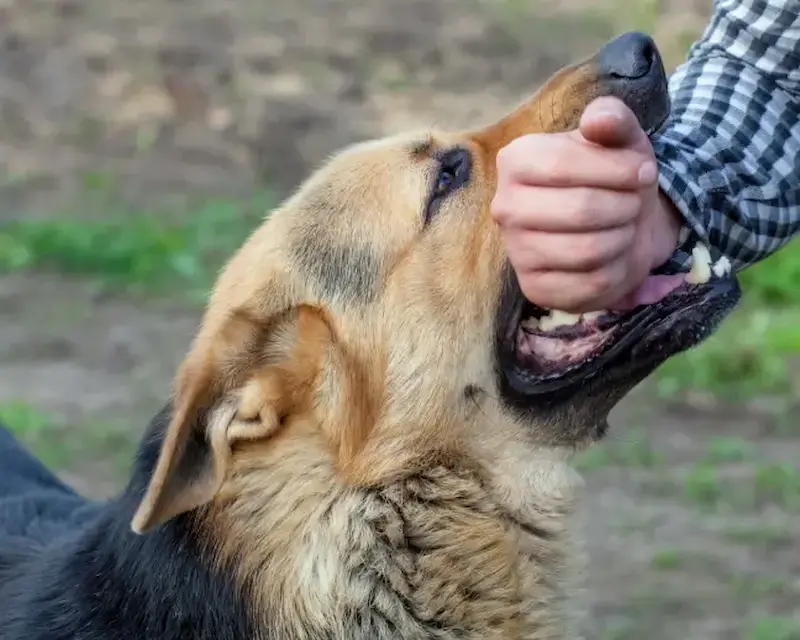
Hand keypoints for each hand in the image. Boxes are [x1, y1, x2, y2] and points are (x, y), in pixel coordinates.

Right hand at [490, 96, 681, 312]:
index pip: (562, 165)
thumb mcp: (620, 137)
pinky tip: (613, 257)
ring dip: (623, 237)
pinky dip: (618, 270)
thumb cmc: (612, 174)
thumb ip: (613, 118)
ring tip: (623, 226)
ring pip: (588, 250)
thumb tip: (598, 120)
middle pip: (580, 210)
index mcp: (515, 161)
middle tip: (633, 202)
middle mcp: (506, 207)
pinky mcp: (535, 289)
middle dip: (625, 205)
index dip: (617, 170)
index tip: (644, 172)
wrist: (618, 221)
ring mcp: (517, 252)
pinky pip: (591, 284)